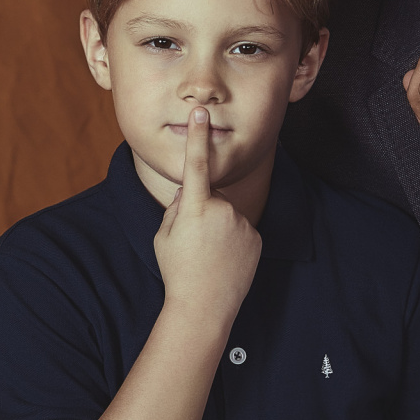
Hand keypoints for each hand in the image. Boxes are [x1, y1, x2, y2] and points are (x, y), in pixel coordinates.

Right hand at [152, 107, 261, 322]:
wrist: (204, 306)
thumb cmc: (177, 270)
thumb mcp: (163, 235)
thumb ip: (176, 208)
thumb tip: (188, 194)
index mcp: (194, 207)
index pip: (196, 164)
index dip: (198, 137)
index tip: (200, 113)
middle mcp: (222, 209)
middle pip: (209, 198)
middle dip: (200, 211)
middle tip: (191, 243)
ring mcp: (242, 223)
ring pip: (225, 214)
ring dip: (216, 227)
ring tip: (207, 255)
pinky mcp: (256, 237)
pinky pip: (239, 230)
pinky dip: (232, 241)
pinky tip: (224, 261)